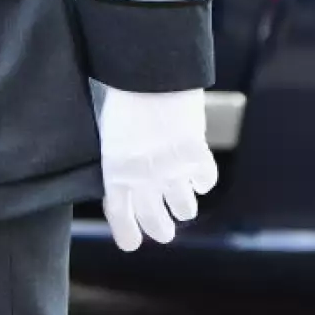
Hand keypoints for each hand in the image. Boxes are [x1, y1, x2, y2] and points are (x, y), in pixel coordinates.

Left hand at [95, 86, 217, 252]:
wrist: (148, 71)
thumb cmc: (121, 94)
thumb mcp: (110, 132)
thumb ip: (119, 159)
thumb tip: (127, 176)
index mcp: (114, 171)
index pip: (120, 216)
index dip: (128, 233)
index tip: (133, 243)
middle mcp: (143, 178)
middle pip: (156, 222)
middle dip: (162, 230)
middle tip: (165, 230)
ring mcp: (171, 170)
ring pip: (185, 208)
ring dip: (184, 205)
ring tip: (181, 196)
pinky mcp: (196, 155)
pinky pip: (205, 182)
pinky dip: (203, 180)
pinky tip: (198, 173)